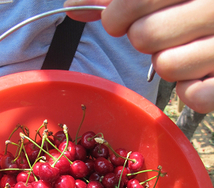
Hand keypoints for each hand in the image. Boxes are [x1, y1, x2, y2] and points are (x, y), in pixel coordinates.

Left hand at [64, 0, 213, 113]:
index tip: (117, 20)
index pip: (135, 0)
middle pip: (145, 36)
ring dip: (167, 63)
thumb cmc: (186, 6)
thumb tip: (72, 9)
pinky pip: (194, 96)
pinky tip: (197, 74)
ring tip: (183, 49)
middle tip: (156, 33)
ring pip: (167, 66)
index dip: (116, 14)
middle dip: (142, 37)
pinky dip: (189, 91)